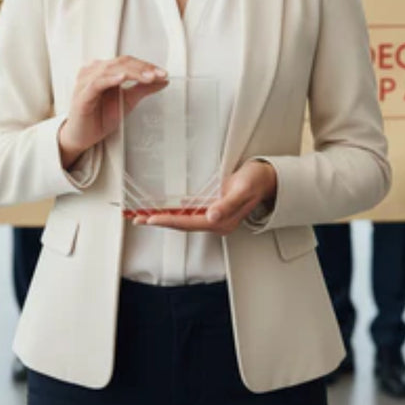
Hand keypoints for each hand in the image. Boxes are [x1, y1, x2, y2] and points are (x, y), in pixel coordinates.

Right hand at [58, 57, 168, 168]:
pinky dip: (110, 79)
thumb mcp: (127, 101)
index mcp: (103, 70)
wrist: (82, 137)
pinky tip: (122, 79)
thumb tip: (163, 80)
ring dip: (132, 72)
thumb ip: (142, 88)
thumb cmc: (100, 117)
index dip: (146, 65)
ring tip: (148, 77)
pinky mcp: (82, 96)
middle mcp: (93, 71)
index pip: (128, 62)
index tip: (163, 73)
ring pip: (111, 69)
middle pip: (121, 62)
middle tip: (159, 74)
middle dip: (143, 68)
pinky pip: (96, 83)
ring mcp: (86, 82)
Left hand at [137, 160, 277, 235]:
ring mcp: (214, 216)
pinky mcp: (213, 209)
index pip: (188, 222)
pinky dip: (173, 212)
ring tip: (143, 217)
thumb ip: (228, 204)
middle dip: (159, 222)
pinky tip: (164, 210)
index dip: (168, 221)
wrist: (267, 179)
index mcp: (222, 220)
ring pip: (183, 220)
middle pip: (182, 225)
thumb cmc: (256, 180)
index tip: (151, 219)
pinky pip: (189, 213)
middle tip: (137, 219)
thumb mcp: (243, 188)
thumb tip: (212, 216)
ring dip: (164, 218)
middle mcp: (216, 221)